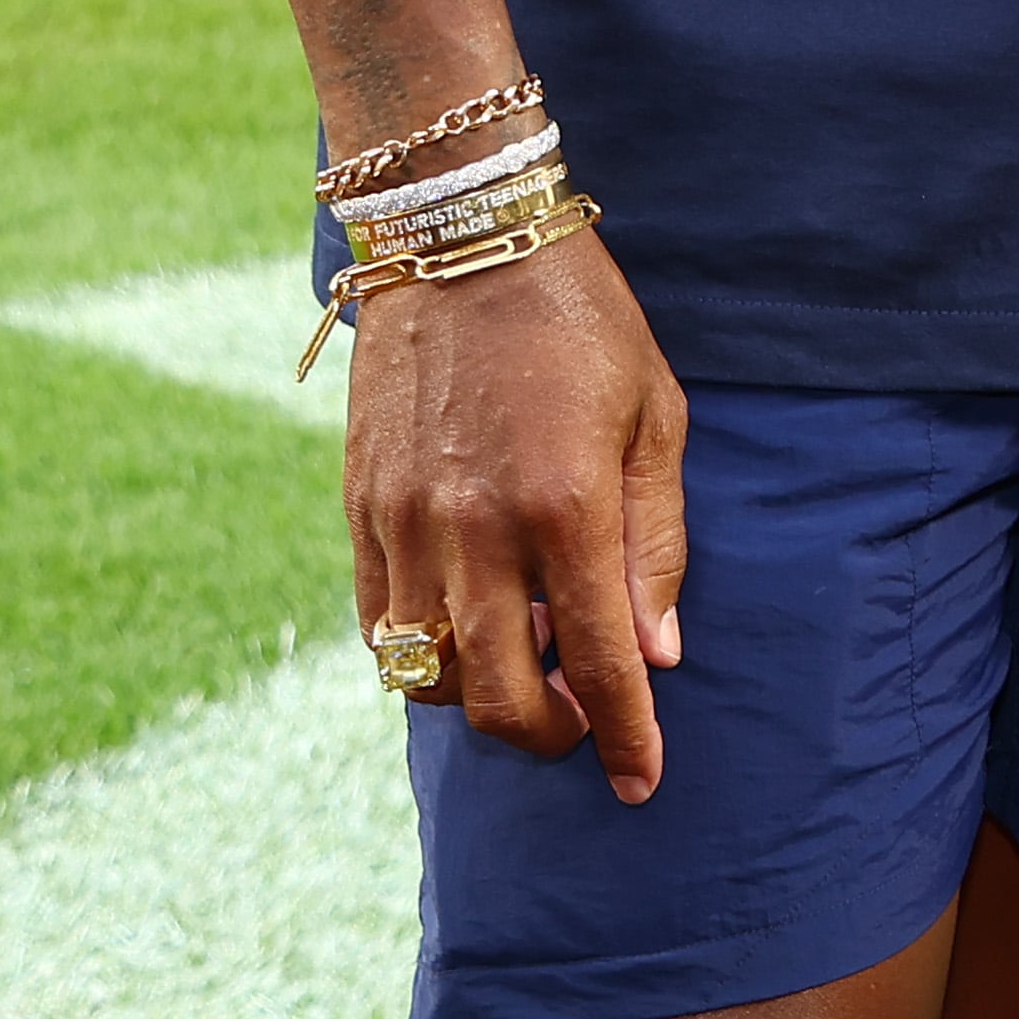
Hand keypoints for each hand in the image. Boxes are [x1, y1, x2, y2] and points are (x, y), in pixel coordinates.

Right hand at [347, 228, 686, 799]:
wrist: (462, 237)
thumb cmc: (581, 319)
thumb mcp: (655, 415)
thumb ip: (656, 543)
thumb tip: (658, 653)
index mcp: (565, 505)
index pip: (599, 663)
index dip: (626, 736)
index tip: (644, 781)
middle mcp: (475, 529)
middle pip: (497, 699)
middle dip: (547, 735)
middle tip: (583, 722)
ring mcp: (406, 523)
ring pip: (428, 674)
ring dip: (481, 696)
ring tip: (529, 664)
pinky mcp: (360, 509)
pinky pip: (378, 624)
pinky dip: (422, 651)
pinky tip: (467, 629)